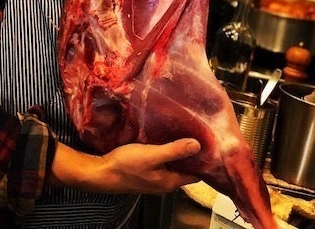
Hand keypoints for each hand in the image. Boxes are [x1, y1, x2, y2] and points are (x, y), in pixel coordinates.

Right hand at [50, 137, 201, 194]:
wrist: (102, 173)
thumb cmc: (127, 165)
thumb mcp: (152, 155)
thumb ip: (174, 151)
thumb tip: (198, 145)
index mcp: (170, 182)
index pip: (195, 174)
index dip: (204, 160)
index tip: (212, 143)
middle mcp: (164, 183)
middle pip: (185, 169)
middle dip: (192, 154)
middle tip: (200, 133)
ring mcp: (154, 178)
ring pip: (173, 165)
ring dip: (178, 152)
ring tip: (185, 132)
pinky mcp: (145, 172)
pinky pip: (162, 162)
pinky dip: (166, 152)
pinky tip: (165, 138)